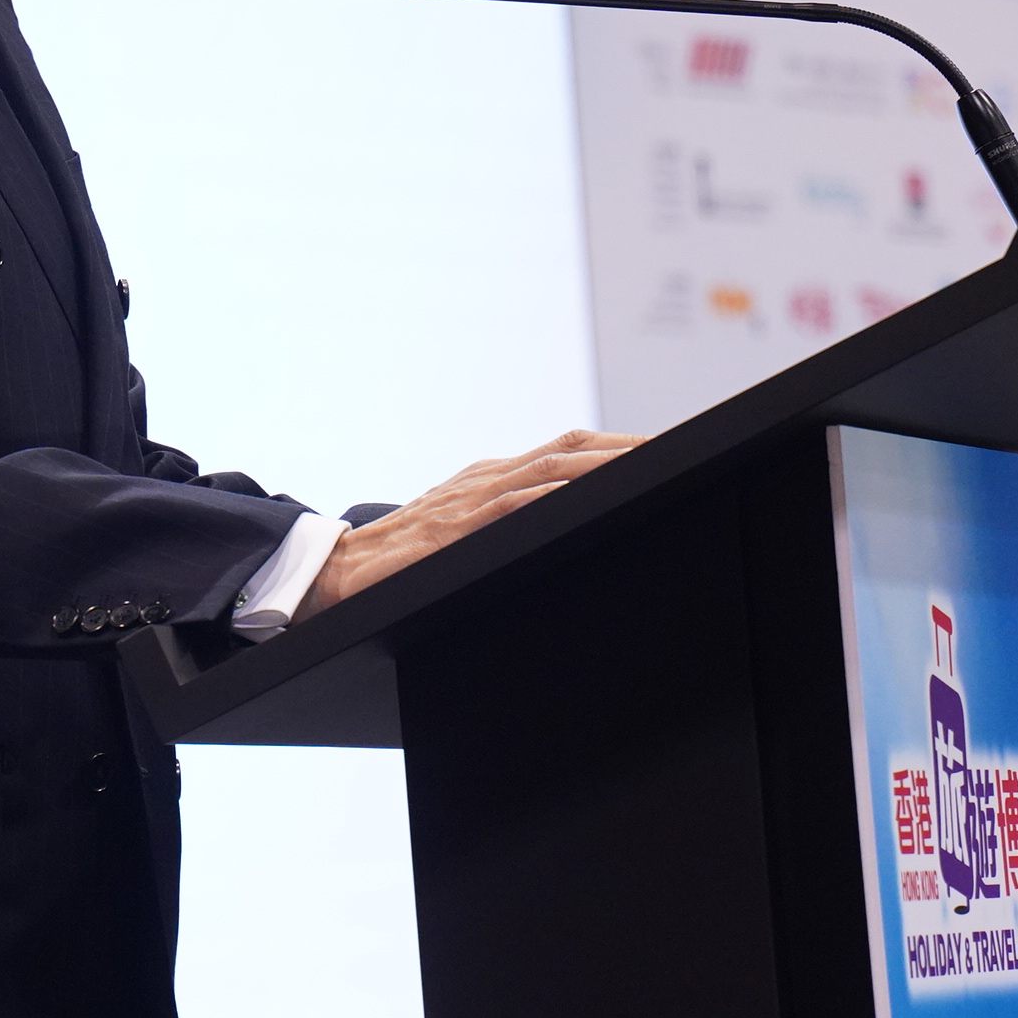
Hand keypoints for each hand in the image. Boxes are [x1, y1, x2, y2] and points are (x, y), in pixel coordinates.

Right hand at [305, 428, 645, 615]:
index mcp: (491, 479)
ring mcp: (472, 500)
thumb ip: (502, 525)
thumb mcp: (458, 532)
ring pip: (553, 470)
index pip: (566, 451)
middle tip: (682, 447)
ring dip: (606, 465)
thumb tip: (554, 530)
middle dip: (629, 447)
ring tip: (655, 464)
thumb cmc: (398, 560)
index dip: (618, 445)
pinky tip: (587, 495)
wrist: (335, 572)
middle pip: (571, 449)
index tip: (666, 447)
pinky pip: (514, 507)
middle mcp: (488, 479)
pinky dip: (553, 498)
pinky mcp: (457, 529)